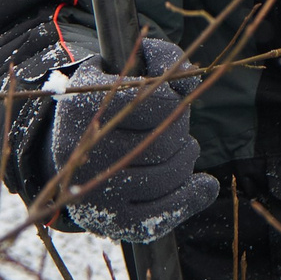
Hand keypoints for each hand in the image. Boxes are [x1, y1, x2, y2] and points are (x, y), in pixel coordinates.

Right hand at [45, 38, 221, 242]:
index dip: (176, 102)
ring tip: (184, 149)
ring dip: (186, 160)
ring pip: (165, 177)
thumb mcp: (129, 66)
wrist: (76, 145)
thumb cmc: (113, 100)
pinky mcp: (108, 222)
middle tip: (180, 128)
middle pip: (162, 142)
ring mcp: (92, 192)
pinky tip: (204, 185)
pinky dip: (189, 199)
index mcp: (81, 108)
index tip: (172, 100)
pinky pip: (158, 217)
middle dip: (182, 132)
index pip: (157, 104)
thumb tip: (191, 79)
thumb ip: (162, 57)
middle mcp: (81, 154)